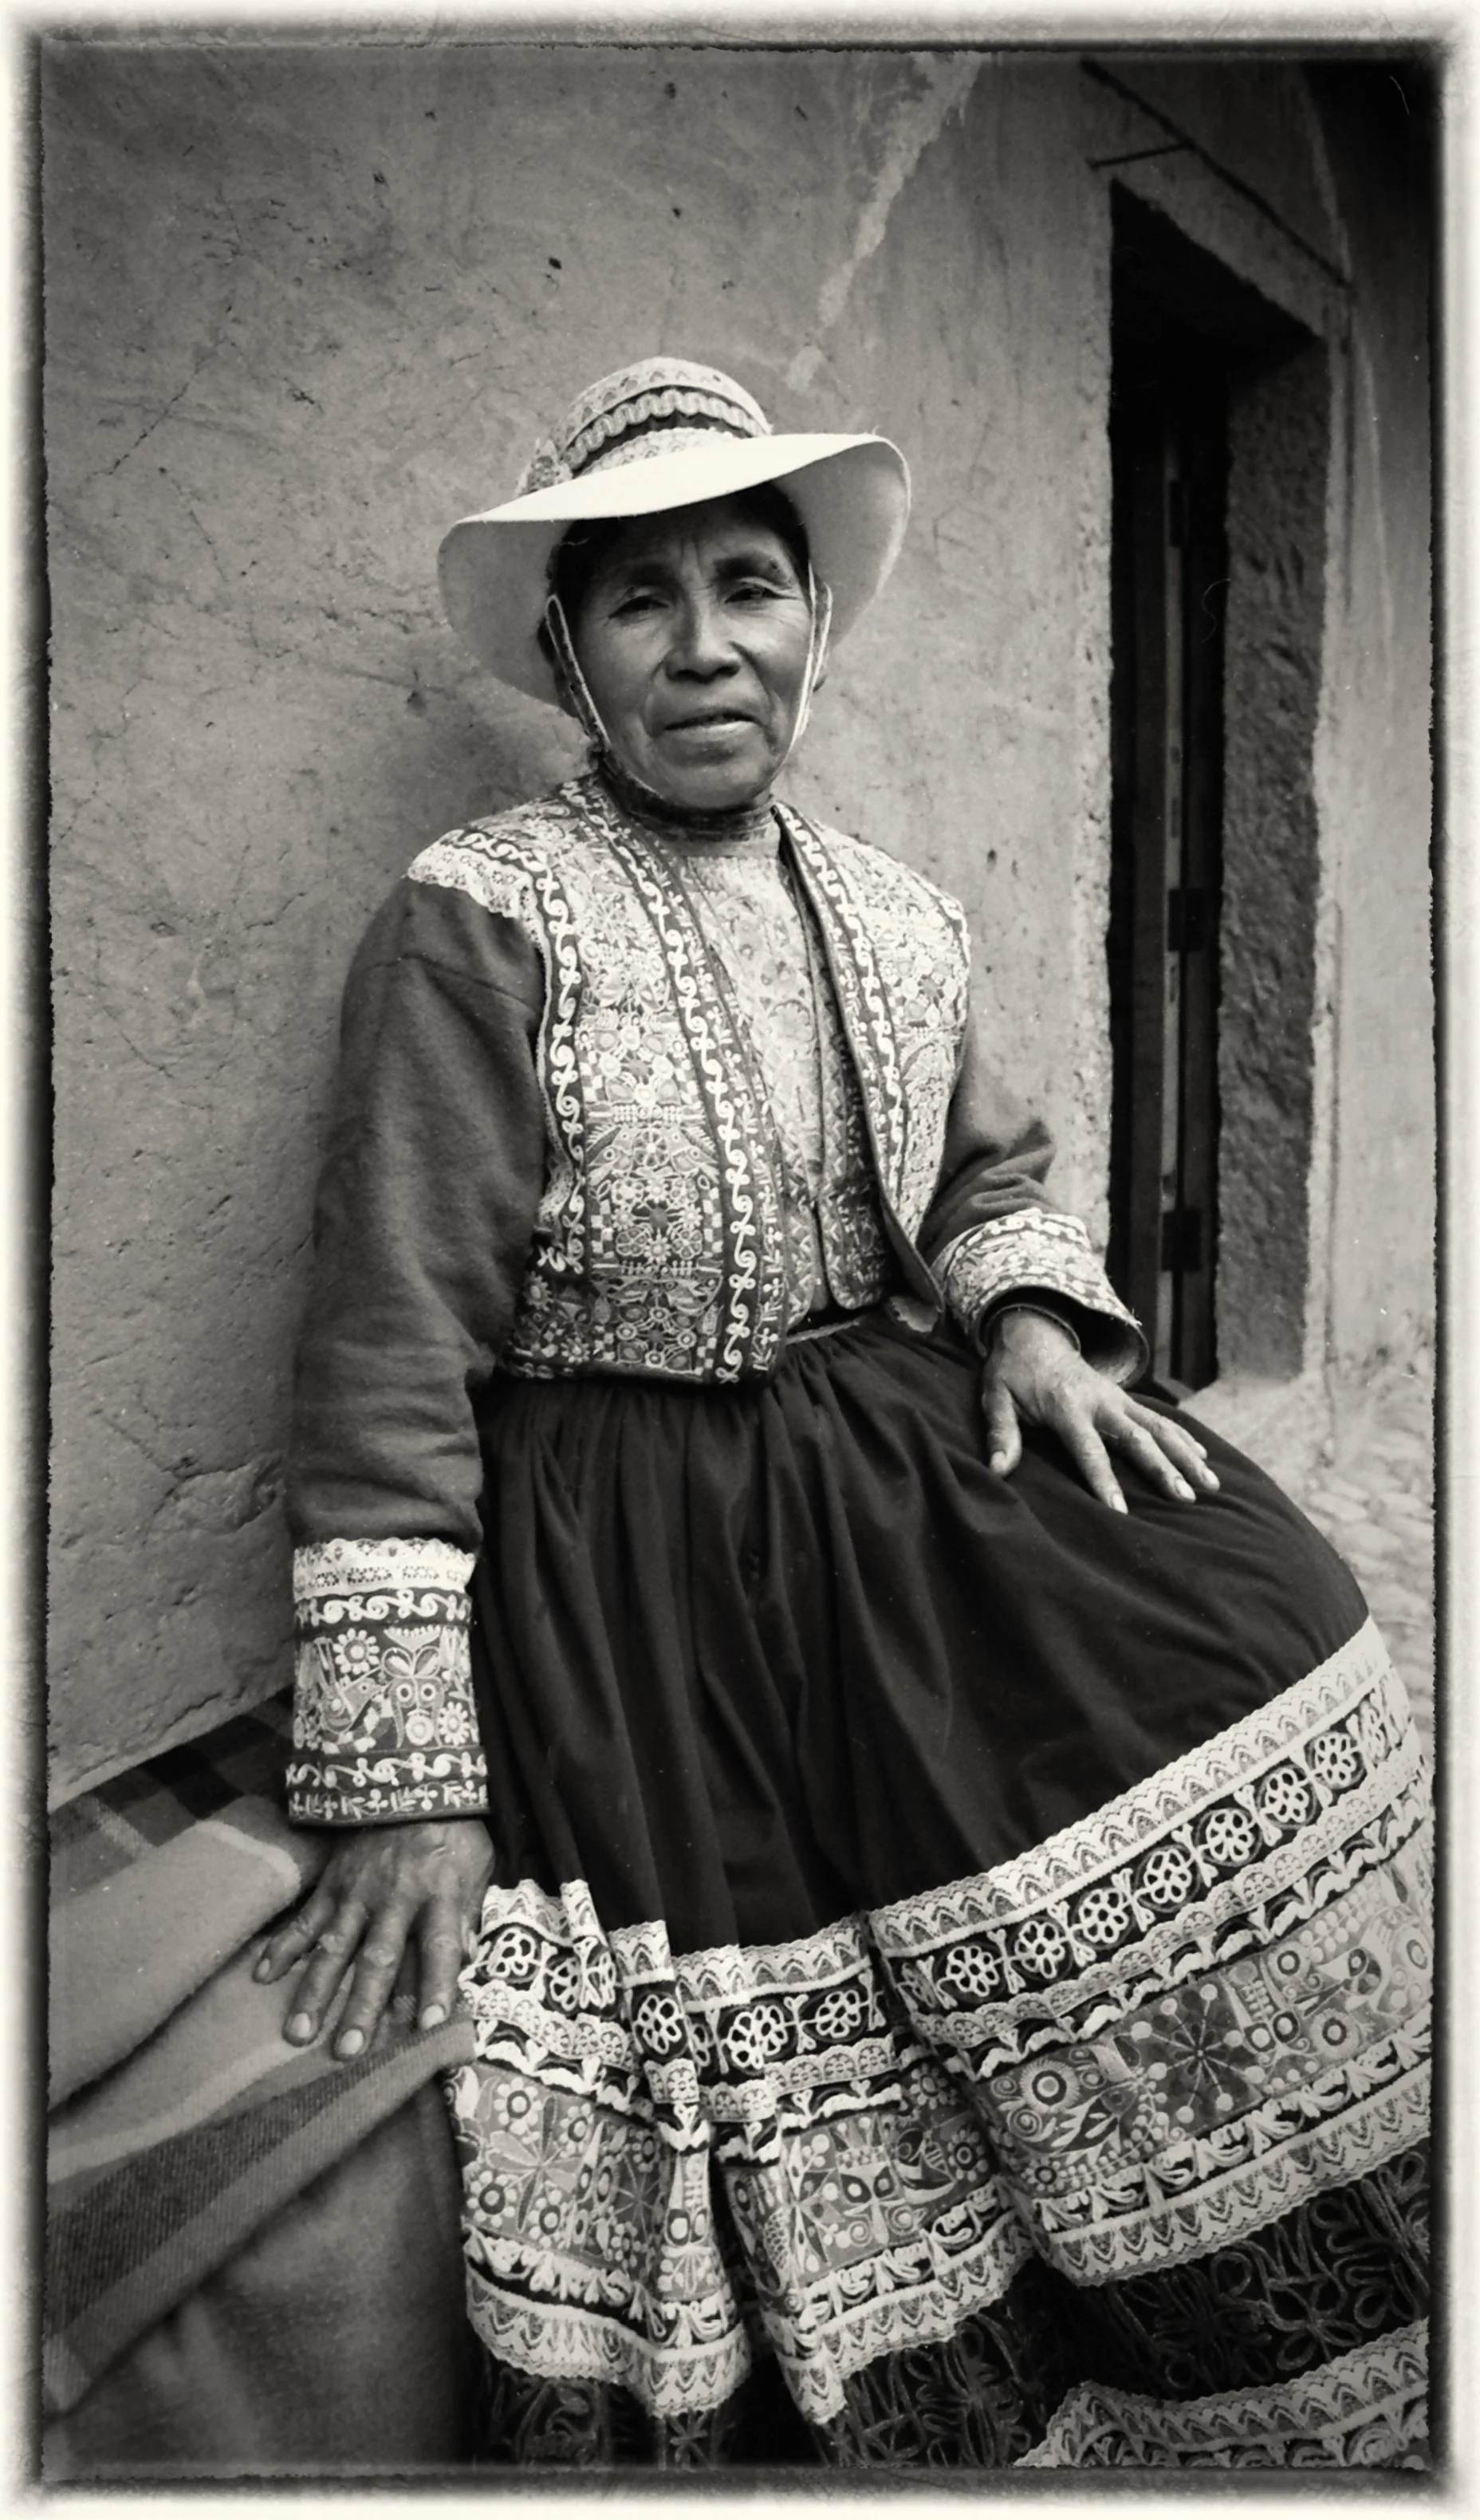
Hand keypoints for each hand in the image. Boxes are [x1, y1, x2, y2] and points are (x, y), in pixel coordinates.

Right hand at [255, 1815, 493, 2059]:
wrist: (410, 1778)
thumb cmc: (452, 1831)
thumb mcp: (477, 1865)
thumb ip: (470, 1914)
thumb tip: (470, 1962)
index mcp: (439, 1895)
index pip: (440, 1949)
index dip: (436, 1987)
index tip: (430, 2026)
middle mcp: (396, 1899)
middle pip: (379, 1959)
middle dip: (362, 2006)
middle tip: (348, 2050)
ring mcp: (358, 1892)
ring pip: (334, 1947)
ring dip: (315, 1991)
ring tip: (298, 2032)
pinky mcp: (332, 1883)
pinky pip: (305, 1918)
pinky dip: (283, 1946)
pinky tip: (261, 1975)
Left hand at [981, 1309, 1219, 1513]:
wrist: (1035, 1334)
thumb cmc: (1012, 1373)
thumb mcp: (995, 1397)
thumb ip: (1000, 1431)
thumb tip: (998, 1469)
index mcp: (1068, 1406)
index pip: (1088, 1448)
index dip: (1104, 1480)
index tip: (1120, 1511)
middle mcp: (1101, 1401)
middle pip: (1137, 1438)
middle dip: (1162, 1468)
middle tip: (1185, 1497)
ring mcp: (1119, 1399)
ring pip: (1160, 1427)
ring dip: (1186, 1455)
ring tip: (1210, 1485)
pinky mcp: (1128, 1400)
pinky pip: (1162, 1419)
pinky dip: (1184, 1438)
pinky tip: (1204, 1459)